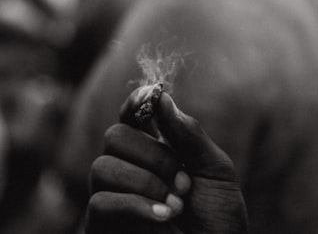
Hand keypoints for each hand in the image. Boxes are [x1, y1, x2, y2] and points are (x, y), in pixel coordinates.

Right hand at [86, 87, 246, 233]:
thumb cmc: (218, 220)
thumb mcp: (215, 171)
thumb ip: (189, 135)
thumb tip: (161, 97)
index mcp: (154, 151)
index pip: (131, 116)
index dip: (136, 103)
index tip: (152, 97)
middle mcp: (127, 170)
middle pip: (115, 136)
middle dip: (153, 155)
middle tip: (184, 182)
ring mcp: (112, 199)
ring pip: (103, 167)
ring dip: (145, 182)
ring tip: (176, 207)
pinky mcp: (101, 227)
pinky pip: (100, 202)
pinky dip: (135, 206)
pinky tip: (163, 219)